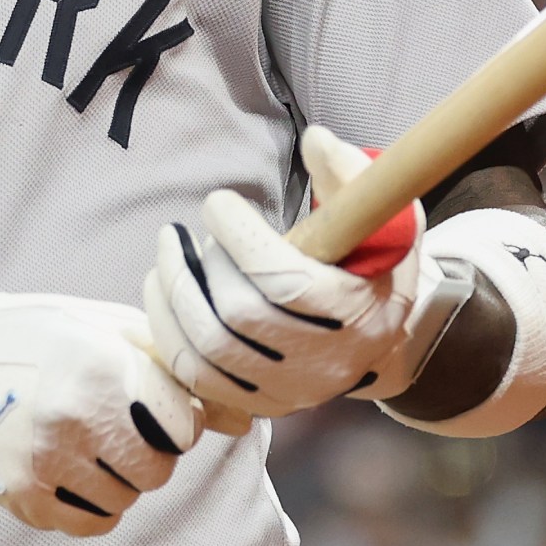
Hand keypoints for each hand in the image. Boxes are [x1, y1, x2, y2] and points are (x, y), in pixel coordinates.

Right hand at [0, 250, 204, 536]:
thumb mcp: (97, 326)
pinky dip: (91, 505)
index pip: (183, 425)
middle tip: (113, 427)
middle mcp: (77, 415)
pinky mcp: (22, 497)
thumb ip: (169, 365)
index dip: (173, 418)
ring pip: (127, 500)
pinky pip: (91, 523)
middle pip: (159, 469)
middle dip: (147, 452)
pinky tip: (67, 471)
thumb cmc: (23, 334)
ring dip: (117, 479)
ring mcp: (47, 461)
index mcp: (102, 364)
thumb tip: (242, 417)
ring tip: (82, 444)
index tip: (148, 406)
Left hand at [142, 125, 428, 427]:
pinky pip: (195, 376)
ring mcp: (289, 390)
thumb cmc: (372, 268)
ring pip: (207, 348)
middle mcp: (324, 361)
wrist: (378, 340)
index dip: (239, 238)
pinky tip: (162, 293)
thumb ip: (352, 175)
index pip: (284, 281)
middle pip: (237, 315)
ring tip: (166, 256)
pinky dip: (168, 331)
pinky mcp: (259, 404)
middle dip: (198, 265)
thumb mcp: (383, 218)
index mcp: (358, 312)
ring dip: (172, 295)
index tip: (219, 202)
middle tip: (184, 234)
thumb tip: (315, 141)